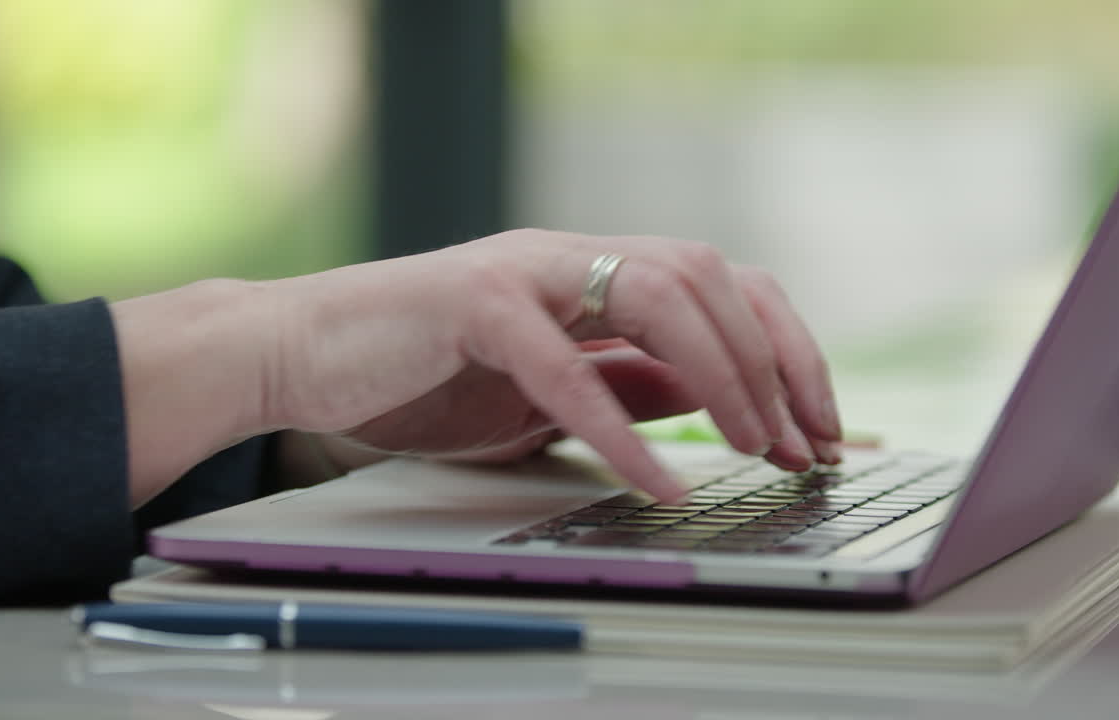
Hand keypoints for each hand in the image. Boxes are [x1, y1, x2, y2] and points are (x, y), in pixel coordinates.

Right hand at [265, 230, 841, 500]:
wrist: (304, 354)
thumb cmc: (422, 374)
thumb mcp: (550, 391)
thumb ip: (628, 381)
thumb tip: (713, 397)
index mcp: (591, 273)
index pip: (719, 286)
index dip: (779, 350)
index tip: (814, 423)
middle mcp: (568, 259)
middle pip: (708, 277)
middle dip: (773, 361)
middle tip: (803, 442)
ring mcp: (523, 273)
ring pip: (658, 294)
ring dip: (722, 375)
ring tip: (753, 446)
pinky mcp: (473, 304)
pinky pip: (566, 365)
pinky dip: (619, 427)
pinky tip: (656, 477)